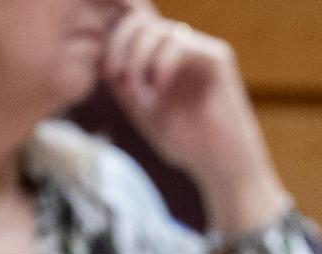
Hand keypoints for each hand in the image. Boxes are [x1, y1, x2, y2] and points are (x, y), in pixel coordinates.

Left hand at [103, 0, 286, 231]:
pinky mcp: (218, 57)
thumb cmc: (185, 143)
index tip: (105, 73)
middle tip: (116, 76)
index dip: (114, 42)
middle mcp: (183, 48)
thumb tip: (101, 56)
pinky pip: (181, 44)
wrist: (220, 165)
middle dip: (121, 45)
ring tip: (140, 94)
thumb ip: (123, 83)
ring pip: (159, 30)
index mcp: (164, 57)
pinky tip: (158, 89)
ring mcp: (201, 50)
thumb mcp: (141, 111)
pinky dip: (162, 64)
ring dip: (139, 59)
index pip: (133, 28)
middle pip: (142, 21)